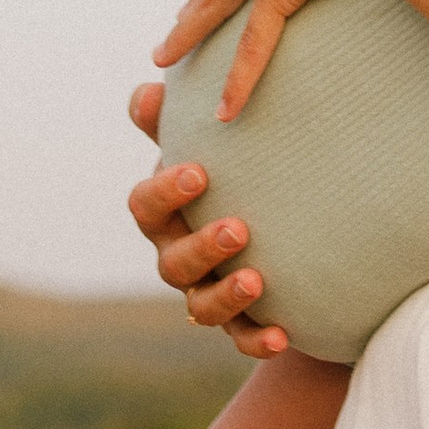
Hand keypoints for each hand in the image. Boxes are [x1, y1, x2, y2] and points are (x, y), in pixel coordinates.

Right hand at [123, 80, 287, 359]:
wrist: (277, 216)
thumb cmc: (230, 164)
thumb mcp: (206, 138)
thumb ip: (176, 116)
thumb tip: (151, 90)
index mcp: (164, 212)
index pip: (146, 205)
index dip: (166, 191)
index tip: (200, 172)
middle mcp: (177, 255)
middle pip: (173, 262)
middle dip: (202, 247)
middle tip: (238, 229)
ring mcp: (204, 292)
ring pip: (201, 306)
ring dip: (226, 296)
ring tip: (257, 279)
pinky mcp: (237, 321)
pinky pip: (240, 337)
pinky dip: (256, 338)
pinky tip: (282, 334)